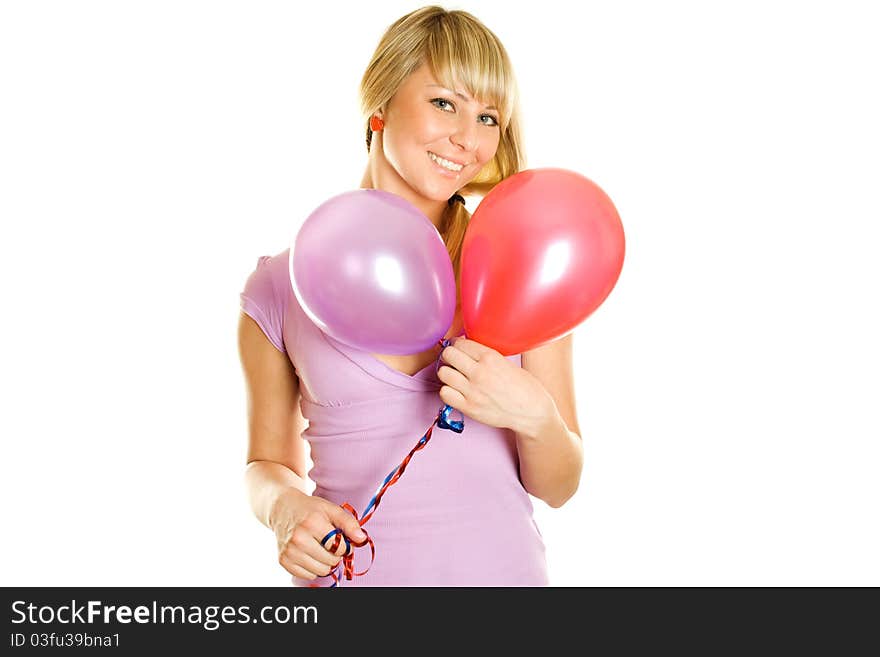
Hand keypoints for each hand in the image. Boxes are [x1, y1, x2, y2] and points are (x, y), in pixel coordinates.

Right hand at [270, 488, 367, 580]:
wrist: (282, 508)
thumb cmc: (310, 509)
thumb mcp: (331, 509)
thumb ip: (349, 523)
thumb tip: (362, 539)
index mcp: (312, 523)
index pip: (339, 547)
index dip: (344, 546)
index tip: (341, 540)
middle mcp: (299, 538)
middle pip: (330, 561)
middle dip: (335, 554)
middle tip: (329, 544)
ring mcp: (290, 551)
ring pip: (320, 571)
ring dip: (325, 563)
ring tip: (320, 549)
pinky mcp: (283, 560)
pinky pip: (307, 575)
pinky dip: (312, 568)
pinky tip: (310, 554)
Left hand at [438, 337, 553, 434]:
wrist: (532, 413)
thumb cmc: (525, 387)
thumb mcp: (507, 363)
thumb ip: (485, 355)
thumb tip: (464, 347)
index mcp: (491, 358)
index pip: (460, 343)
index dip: (457, 344)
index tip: (459, 348)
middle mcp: (480, 373)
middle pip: (448, 355)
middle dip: (450, 356)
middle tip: (454, 360)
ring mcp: (473, 391)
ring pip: (443, 373)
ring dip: (447, 373)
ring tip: (455, 376)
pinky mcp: (469, 408)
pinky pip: (445, 393)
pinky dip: (448, 391)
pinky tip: (456, 391)